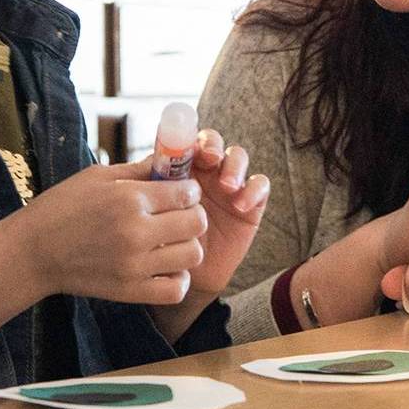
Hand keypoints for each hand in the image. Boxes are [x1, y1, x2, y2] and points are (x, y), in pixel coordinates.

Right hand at [20, 158, 209, 305]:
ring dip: (188, 246)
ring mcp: (134, 265)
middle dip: (194, 215)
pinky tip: (165, 267)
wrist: (33, 252)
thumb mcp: (97, 177)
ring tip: (172, 241)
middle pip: (196, 223)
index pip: (187, 193)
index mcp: (129, 198)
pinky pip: (175, 289)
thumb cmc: (62, 207)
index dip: (189, 190)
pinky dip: (178, 279)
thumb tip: (169, 158)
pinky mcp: (129, 291)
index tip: (181, 192)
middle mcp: (136, 231)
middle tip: (179, 215)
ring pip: (192, 255)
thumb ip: (138, 170)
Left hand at [161, 128, 268, 296]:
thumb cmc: (159, 239)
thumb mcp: (149, 214)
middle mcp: (205, 172)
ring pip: (238, 157)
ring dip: (234, 166)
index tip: (187, 148)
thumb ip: (148, 188)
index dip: (189, 136)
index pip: (187, 140)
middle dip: (213, 145)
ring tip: (227, 186)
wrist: (180, 273)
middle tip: (209, 159)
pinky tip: (241, 205)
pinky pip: (260, 185)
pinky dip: (253, 189)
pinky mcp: (251, 203)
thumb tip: (148, 163)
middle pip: (214, 142)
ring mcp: (229, 186)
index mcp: (180, 167)